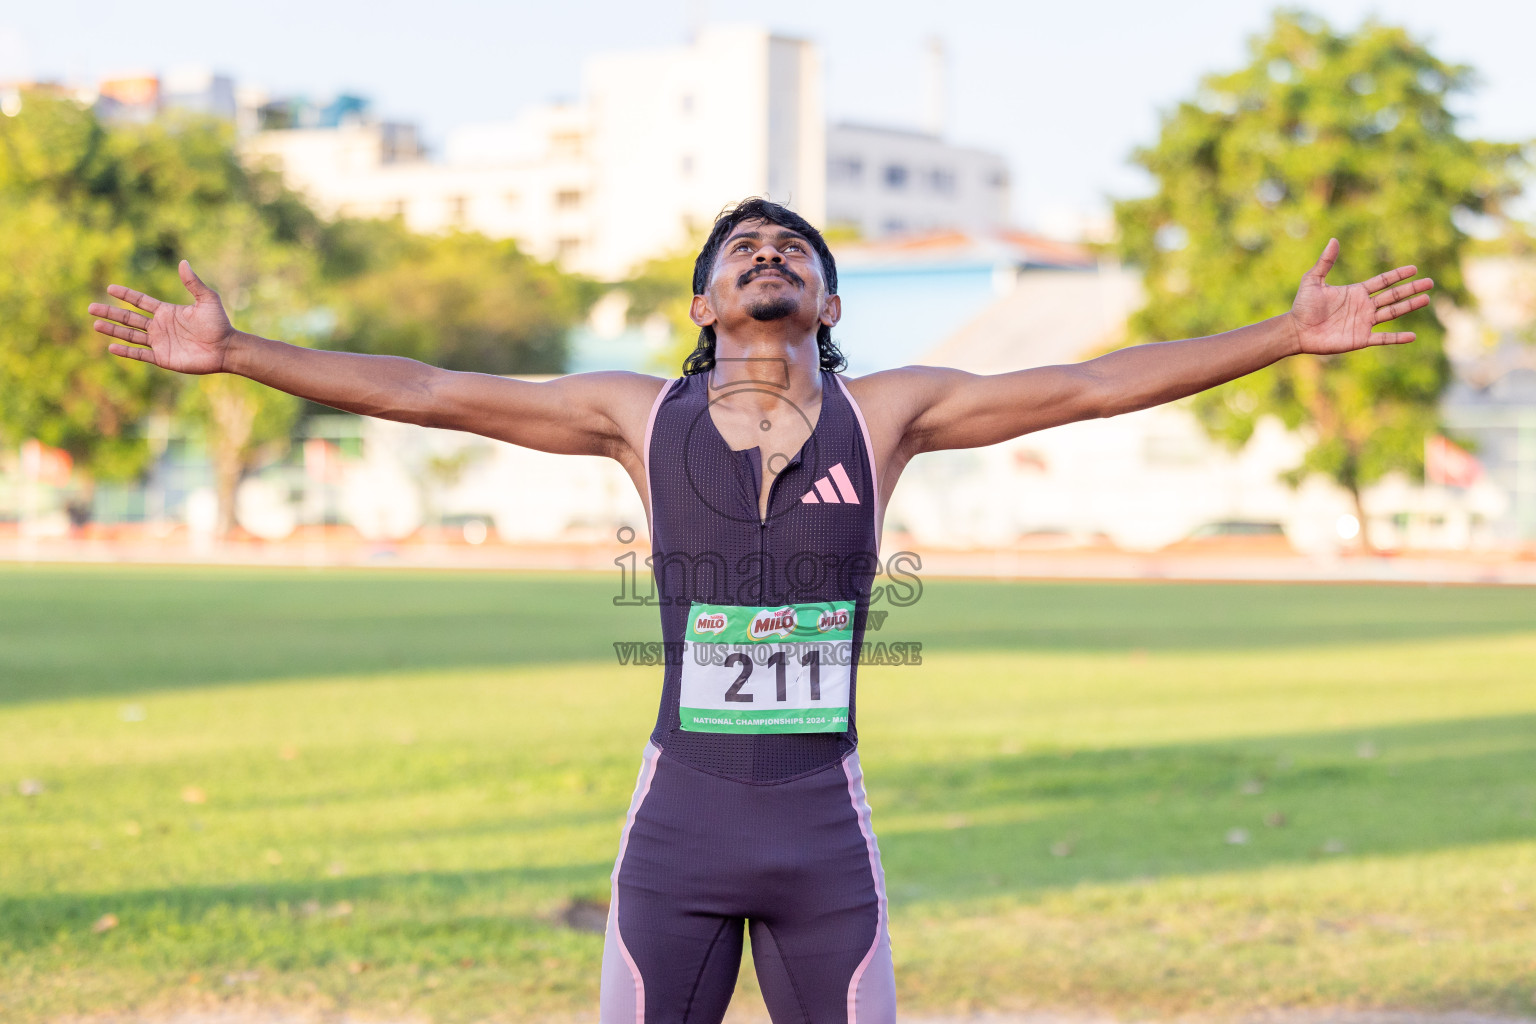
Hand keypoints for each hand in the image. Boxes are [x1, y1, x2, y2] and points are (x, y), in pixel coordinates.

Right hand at [88, 260, 235, 374]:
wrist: (226, 349)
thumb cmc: (219, 324)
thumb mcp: (206, 300)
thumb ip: (193, 283)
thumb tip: (183, 262)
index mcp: (167, 311)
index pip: (140, 301)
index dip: (126, 295)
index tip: (109, 288)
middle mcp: (160, 326)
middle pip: (129, 318)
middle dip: (110, 312)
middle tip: (90, 307)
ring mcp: (160, 342)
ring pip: (130, 335)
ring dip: (113, 330)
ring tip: (95, 324)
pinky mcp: (162, 358)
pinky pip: (140, 354)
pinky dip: (126, 351)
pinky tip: (111, 347)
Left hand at [1288, 239, 1432, 355]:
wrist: (1297, 330)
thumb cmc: (1302, 306)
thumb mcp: (1313, 280)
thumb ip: (1325, 262)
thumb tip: (1334, 240)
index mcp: (1356, 292)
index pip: (1382, 281)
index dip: (1398, 275)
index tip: (1414, 269)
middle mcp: (1363, 306)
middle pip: (1393, 296)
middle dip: (1411, 289)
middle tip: (1430, 283)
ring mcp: (1364, 322)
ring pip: (1392, 313)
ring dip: (1409, 306)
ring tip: (1426, 299)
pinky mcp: (1360, 338)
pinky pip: (1383, 338)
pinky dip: (1397, 338)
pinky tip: (1413, 336)